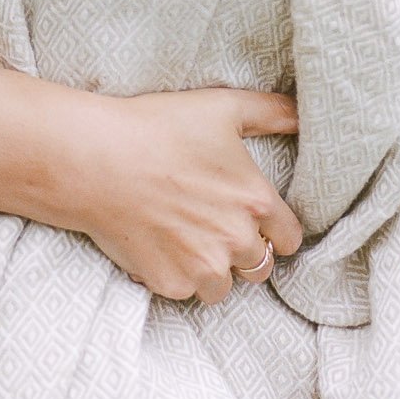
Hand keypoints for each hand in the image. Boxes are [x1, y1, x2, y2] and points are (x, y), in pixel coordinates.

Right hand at [68, 87, 301, 305]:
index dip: (271, 226)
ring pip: (223, 286)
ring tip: (184, 235)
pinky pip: (185, 290)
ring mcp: (203, 268)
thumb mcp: (220, 107)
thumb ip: (271, 112)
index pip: (289, 237)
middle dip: (239, 248)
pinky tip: (156, 241)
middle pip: (258, 265)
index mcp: (255, 202)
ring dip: (211, 268)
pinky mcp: (171, 284)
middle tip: (208, 221)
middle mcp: (236, 241)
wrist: (96, 158)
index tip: (248, 215)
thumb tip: (303, 115)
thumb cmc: (158, 127)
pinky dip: (174, 273)